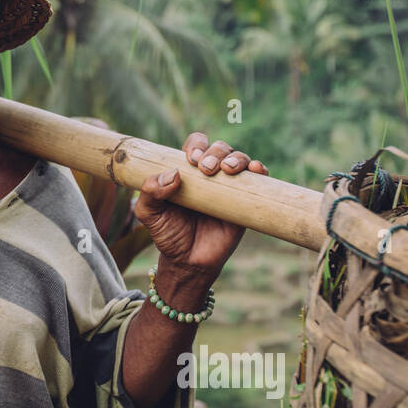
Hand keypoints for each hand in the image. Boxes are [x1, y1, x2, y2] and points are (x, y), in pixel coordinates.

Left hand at [133, 132, 268, 280]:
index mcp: (188, 172)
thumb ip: (149, 192)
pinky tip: (255, 169)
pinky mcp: (246, 203)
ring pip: (239, 159)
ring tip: (227, 169)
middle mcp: (211, 176)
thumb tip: (173, 174)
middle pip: (219, 148)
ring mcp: (230, 188)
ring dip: (236, 157)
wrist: (189, 261)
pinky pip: (258, 180)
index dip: (196, 145)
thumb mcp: (149, 213)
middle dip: (215, 152)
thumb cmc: (169, 234)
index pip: (196, 146)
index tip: (191, 159)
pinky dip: (259, 169)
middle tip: (206, 169)